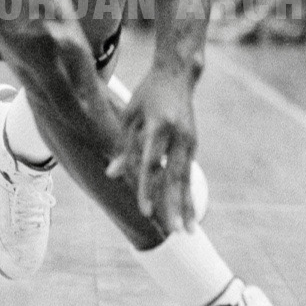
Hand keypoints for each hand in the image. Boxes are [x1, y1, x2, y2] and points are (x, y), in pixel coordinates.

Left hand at [105, 63, 198, 231]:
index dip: (147, 188)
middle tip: (174, 231)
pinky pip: (189, 174)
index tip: (144, 211)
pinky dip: (188, 195)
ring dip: (187, 207)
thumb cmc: (147, 94)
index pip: (151, 163)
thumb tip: (112, 175)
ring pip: (187, 180)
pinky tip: (189, 214)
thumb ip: (123, 146)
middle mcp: (178, 136)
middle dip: (174, 205)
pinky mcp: (193, 145)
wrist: (177, 74)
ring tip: (187, 232)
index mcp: (159, 126)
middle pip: (175, 177)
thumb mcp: (130, 115)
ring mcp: (189, 141)